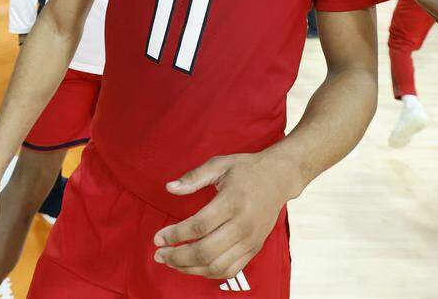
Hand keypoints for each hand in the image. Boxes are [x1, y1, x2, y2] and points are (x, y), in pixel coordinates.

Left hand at [152, 153, 293, 279]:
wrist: (279, 178)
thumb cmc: (246, 169)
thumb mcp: (219, 164)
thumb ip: (193, 177)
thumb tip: (169, 188)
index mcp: (232, 202)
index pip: (198, 226)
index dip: (174, 235)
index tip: (157, 237)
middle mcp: (243, 225)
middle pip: (205, 251)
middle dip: (177, 257)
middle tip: (159, 254)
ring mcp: (250, 240)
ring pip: (216, 266)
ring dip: (190, 269)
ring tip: (172, 262)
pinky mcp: (254, 248)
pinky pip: (230, 270)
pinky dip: (208, 273)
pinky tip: (193, 266)